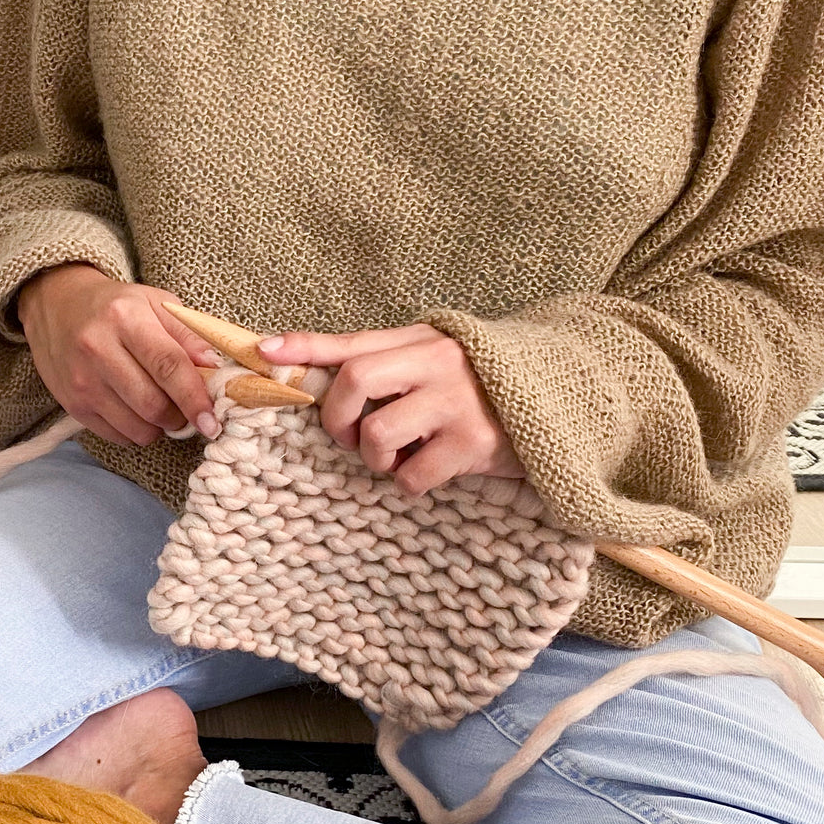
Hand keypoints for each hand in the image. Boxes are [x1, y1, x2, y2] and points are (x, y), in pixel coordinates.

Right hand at [17, 263, 220, 446]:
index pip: (168, 366)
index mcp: (125, 318)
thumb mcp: (156, 304)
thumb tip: (216, 368)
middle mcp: (98, 350)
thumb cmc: (116, 307)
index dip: (194, 398)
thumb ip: (189, 335)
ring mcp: (81, 381)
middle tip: (187, 409)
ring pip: (137, 428)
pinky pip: (118, 436)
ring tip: (160, 406)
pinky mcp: (72, 405)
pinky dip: (137, 432)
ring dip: (160, 427)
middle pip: (153, 405)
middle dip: (179, 417)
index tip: (212, 421)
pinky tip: (136, 410)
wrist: (56, 306)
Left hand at [258, 324, 525, 494]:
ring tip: (396, 458)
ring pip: (378, 434)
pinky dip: (409, 483)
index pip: (352, 342)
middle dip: (337, 417)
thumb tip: (300, 363)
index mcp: (422, 340)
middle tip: (347, 438)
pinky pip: (414, 475)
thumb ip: (378, 360)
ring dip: (374, 457)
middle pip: (356, 380)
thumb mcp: (432, 361)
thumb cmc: (480, 386)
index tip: (263, 351)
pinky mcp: (475, 444)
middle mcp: (437, 363)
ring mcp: (457, 403)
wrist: (560, 403)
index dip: (305, 346)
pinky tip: (428, 473)